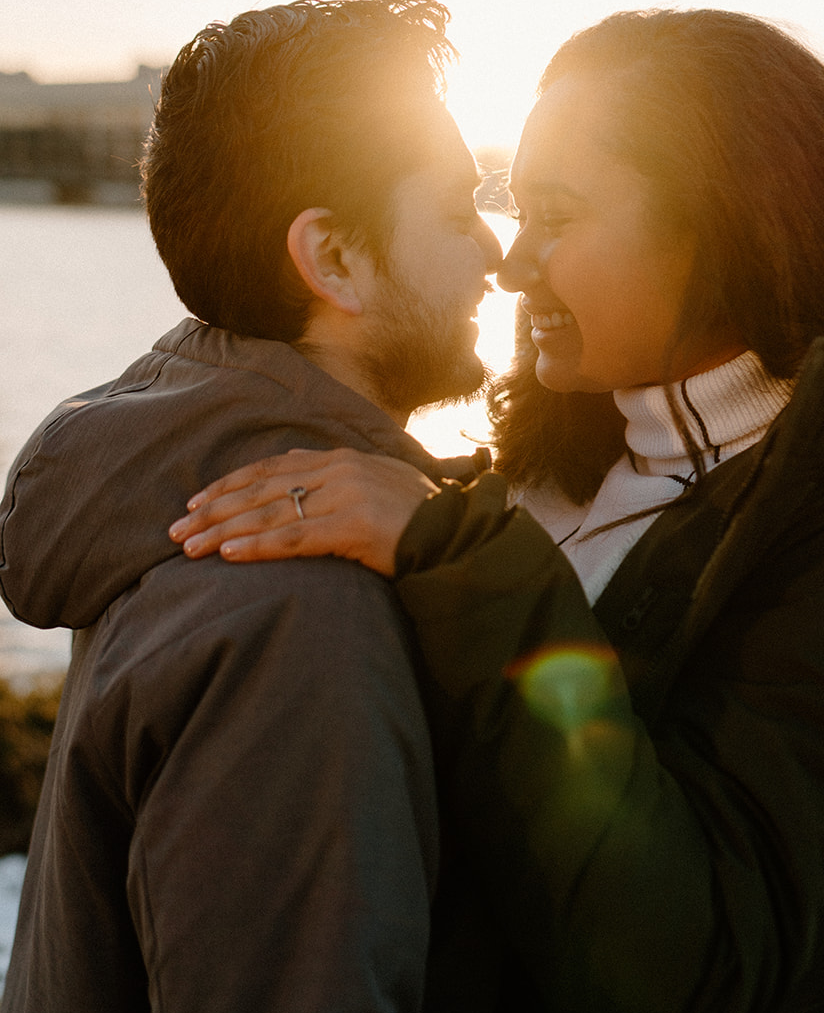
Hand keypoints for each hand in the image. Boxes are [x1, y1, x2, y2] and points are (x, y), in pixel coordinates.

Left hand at [169, 448, 438, 576]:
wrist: (458, 535)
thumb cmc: (419, 520)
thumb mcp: (377, 487)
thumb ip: (339, 482)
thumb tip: (299, 479)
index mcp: (341, 458)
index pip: (272, 468)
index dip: (230, 484)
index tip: (197, 500)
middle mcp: (337, 470)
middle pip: (260, 488)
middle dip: (213, 509)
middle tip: (176, 528)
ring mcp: (344, 495)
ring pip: (268, 513)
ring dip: (222, 531)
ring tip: (188, 547)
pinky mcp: (351, 525)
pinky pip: (292, 537)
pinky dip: (255, 546)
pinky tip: (227, 554)